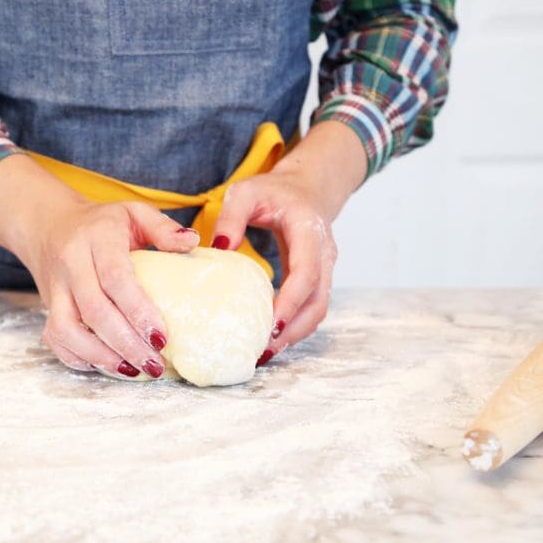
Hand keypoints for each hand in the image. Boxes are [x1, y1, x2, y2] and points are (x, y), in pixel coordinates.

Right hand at [0, 155, 198, 378]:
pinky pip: (55, 339)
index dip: (138, 311)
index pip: (115, 279)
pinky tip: (108, 366)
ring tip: (133, 371)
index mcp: (96, 239)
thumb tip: (193, 243)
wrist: (49, 225)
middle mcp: (71, 264)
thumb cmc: (101, 223)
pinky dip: (79, 358)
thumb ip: (163, 227)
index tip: (162, 337)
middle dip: (126, 343)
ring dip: (101, 356)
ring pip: (67, 330)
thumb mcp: (134, 212)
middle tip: (154, 364)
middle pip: (94, 311)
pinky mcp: (46, 307)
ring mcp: (55, 289)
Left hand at [212, 121, 366, 362]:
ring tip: (263, 352)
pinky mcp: (317, 280)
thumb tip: (217, 249)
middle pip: (318, 302)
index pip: (307, 273)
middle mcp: (324, 254)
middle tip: (262, 350)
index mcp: (309, 231)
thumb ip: (231, 217)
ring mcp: (325, 269)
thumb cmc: (273, 191)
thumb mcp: (246, 192)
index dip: (290, 303)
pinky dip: (294, 327)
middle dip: (293, 329)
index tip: (270, 326)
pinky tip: (269, 338)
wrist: (307, 189)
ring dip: (294, 334)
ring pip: (317, 310)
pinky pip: (310, 309)